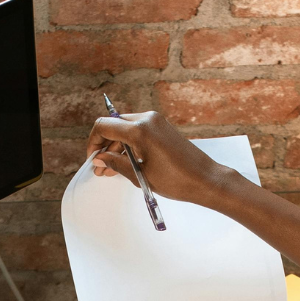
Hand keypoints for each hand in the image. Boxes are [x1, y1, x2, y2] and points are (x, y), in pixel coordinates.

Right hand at [85, 111, 237, 206]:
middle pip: (114, 125)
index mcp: (140, 130)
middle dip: (104, 146)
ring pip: (126, 128)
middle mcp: (147, 119)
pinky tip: (127, 162)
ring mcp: (156, 121)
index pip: (104, 126)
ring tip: (112, 170)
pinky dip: (130, 144)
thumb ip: (117, 164)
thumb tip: (99, 160)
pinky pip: (138, 131)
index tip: (93, 159)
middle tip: (101, 169)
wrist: (206, 180)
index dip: (93, 143)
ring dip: (117, 147)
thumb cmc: (177, 181)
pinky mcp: (163, 127)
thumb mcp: (142, 176)